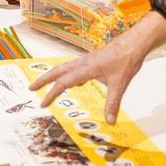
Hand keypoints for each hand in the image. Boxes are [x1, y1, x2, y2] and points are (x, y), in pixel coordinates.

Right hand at [28, 11, 165, 123]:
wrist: (134, 43)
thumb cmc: (126, 60)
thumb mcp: (120, 85)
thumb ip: (113, 104)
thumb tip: (109, 122)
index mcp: (86, 69)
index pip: (63, 83)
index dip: (51, 94)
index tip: (43, 104)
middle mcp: (83, 63)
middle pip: (57, 71)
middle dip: (43, 79)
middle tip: (31, 88)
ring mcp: (87, 60)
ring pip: (64, 67)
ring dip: (53, 75)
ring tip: (45, 83)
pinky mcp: (93, 59)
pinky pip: (74, 66)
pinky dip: (67, 73)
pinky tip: (72, 80)